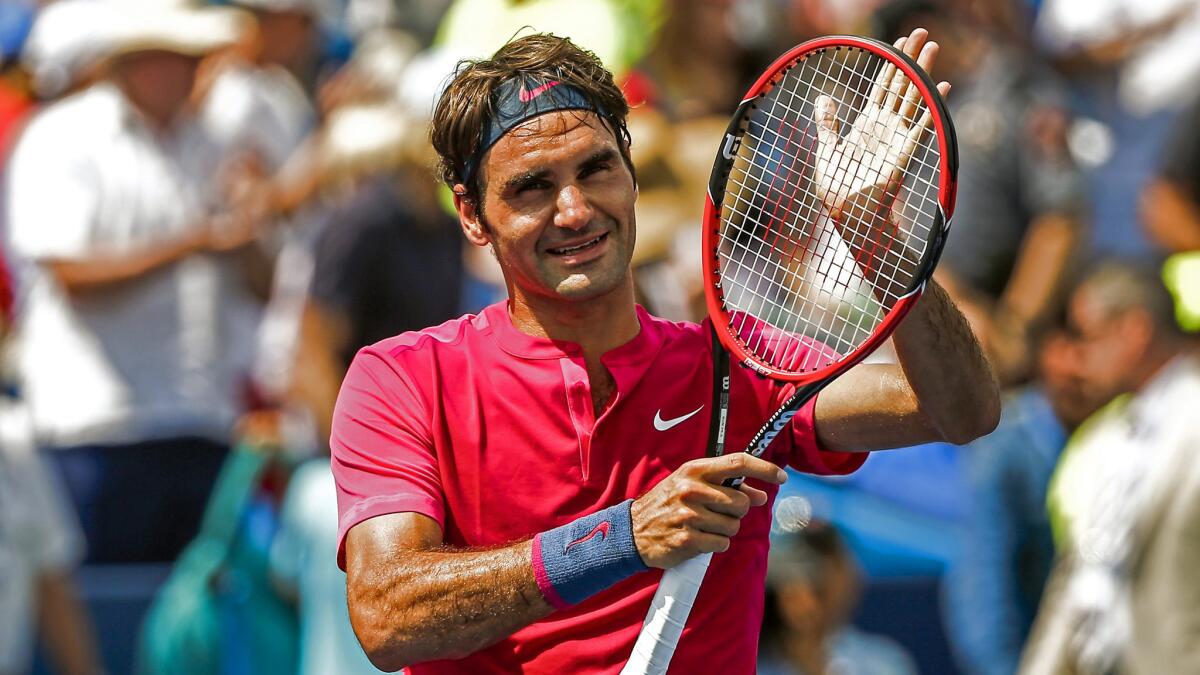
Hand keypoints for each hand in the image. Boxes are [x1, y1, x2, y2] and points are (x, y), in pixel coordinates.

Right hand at [630, 454, 785, 568]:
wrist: (633, 530)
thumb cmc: (668, 504)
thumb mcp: (690, 484)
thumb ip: (724, 485)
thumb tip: (760, 494)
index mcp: (694, 470)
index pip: (738, 463)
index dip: (764, 469)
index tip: (781, 477)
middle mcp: (692, 489)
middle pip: (741, 501)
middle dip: (738, 511)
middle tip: (720, 513)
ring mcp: (689, 514)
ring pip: (733, 525)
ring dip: (725, 529)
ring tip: (704, 526)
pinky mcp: (687, 539)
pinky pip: (721, 543)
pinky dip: (715, 544)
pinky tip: (699, 539)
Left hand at [812, 28, 950, 293]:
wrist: (850, 218)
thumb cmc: (838, 191)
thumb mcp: (828, 151)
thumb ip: (828, 124)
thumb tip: (824, 97)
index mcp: (867, 125)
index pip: (883, 86)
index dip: (891, 63)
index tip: (900, 41)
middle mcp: (886, 128)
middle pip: (901, 85)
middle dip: (910, 59)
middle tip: (922, 32)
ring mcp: (897, 139)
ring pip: (913, 98)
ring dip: (922, 73)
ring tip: (932, 48)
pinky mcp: (904, 154)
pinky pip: (921, 126)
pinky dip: (932, 107)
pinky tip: (940, 88)